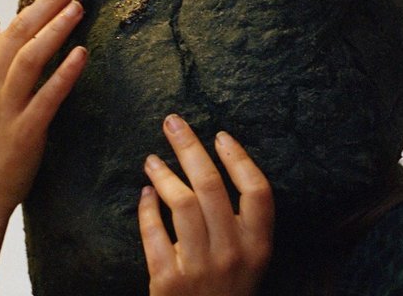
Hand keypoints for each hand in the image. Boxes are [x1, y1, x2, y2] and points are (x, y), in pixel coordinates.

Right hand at [0, 0, 87, 218]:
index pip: (13, 24)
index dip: (40, 0)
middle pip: (21, 33)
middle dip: (50, 3)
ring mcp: (6, 107)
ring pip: (31, 58)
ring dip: (56, 30)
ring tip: (80, 7)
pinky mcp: (25, 131)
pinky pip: (46, 97)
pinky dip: (64, 74)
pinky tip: (82, 55)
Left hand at [139, 115, 273, 295]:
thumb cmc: (228, 289)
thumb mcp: (249, 260)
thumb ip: (242, 223)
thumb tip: (212, 165)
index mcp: (258, 245)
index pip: (257, 191)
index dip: (239, 158)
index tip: (220, 134)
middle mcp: (233, 254)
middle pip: (211, 186)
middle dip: (190, 147)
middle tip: (172, 122)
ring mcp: (200, 268)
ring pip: (180, 203)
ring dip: (163, 174)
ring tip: (152, 159)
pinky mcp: (168, 281)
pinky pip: (152, 233)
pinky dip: (146, 208)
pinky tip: (144, 193)